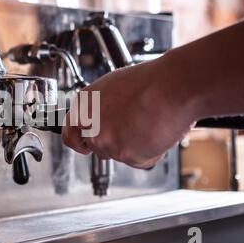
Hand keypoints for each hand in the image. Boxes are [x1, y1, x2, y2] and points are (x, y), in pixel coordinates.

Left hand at [61, 58, 196, 168]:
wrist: (173, 86)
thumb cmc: (150, 81)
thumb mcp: (112, 87)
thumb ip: (99, 108)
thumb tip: (99, 120)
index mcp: (83, 105)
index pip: (70, 135)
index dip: (80, 142)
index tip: (85, 145)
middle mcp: (90, 125)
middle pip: (96, 148)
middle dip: (113, 142)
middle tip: (131, 129)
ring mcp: (106, 142)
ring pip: (118, 154)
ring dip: (132, 146)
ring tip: (146, 123)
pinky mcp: (126, 155)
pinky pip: (138, 161)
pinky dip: (149, 152)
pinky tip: (154, 132)